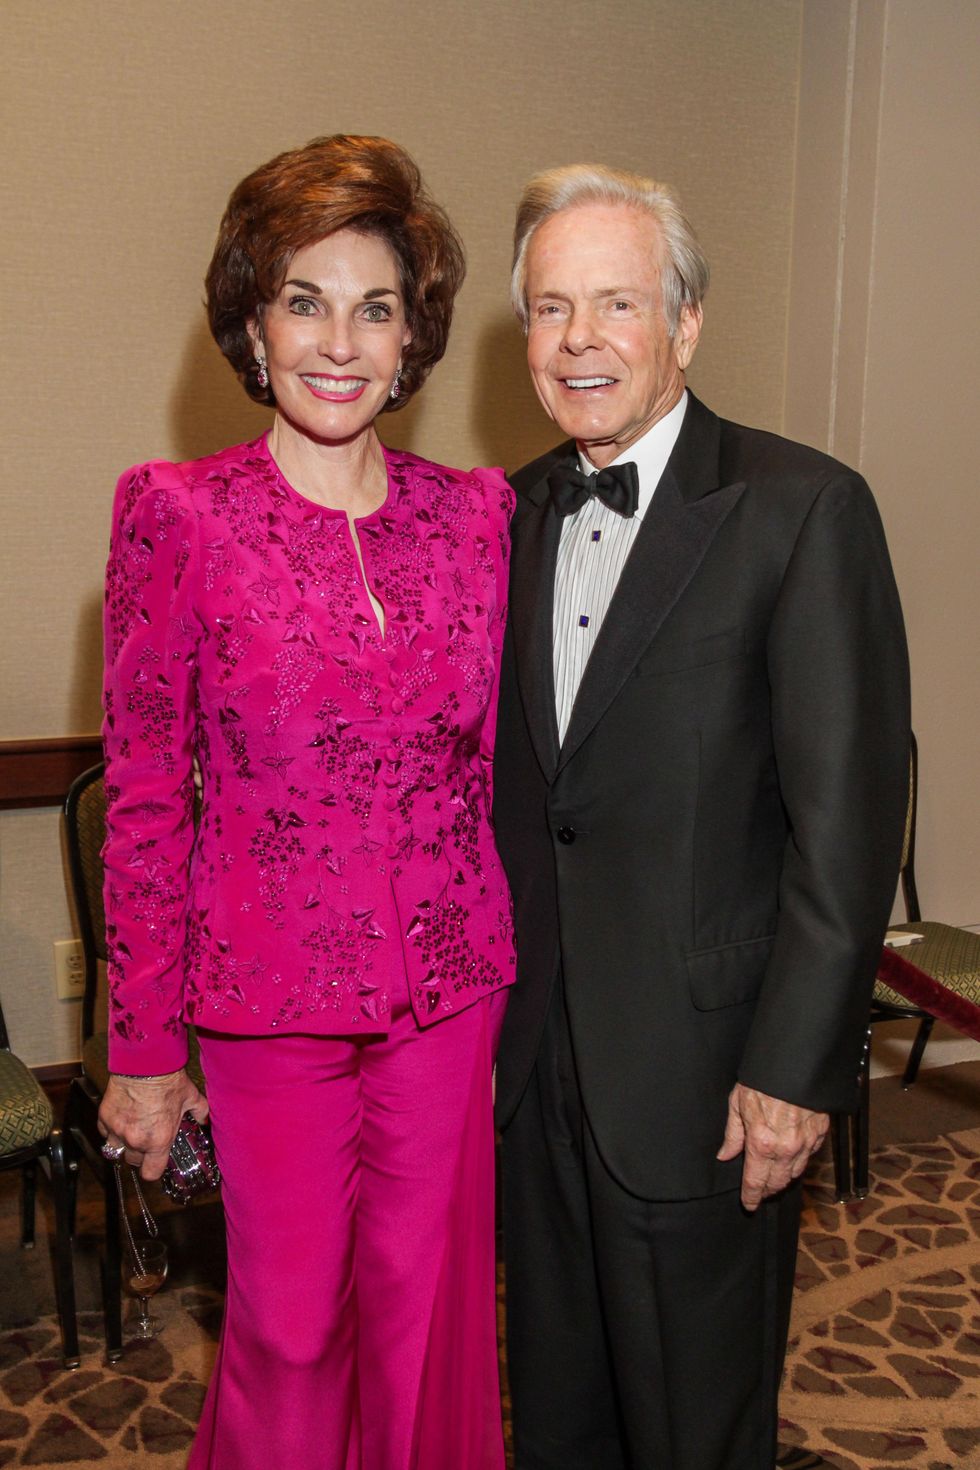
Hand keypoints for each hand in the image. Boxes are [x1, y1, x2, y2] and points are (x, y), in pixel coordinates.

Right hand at [98, 1069, 206, 1181]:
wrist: (145, 1064)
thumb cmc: (168, 1081)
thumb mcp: (191, 1098)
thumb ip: (200, 1114)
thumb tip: (205, 1121)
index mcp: (158, 1141)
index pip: (151, 1173)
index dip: (154, 1169)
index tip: (156, 1162)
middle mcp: (136, 1139)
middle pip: (133, 1161)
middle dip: (140, 1154)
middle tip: (147, 1140)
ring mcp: (117, 1130)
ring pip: (116, 1149)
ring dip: (123, 1144)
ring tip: (132, 1130)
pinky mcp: (104, 1117)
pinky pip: (105, 1132)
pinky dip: (111, 1129)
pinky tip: (122, 1118)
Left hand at [716, 1083, 828, 1210]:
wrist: (794, 1064)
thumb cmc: (762, 1080)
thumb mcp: (738, 1103)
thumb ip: (733, 1134)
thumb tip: (725, 1155)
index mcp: (761, 1143)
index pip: (755, 1182)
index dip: (751, 1197)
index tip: (748, 1204)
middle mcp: (785, 1149)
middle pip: (777, 1183)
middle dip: (767, 1190)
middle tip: (760, 1191)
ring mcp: (806, 1143)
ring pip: (795, 1173)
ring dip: (783, 1178)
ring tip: (774, 1176)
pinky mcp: (820, 1134)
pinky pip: (809, 1157)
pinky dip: (799, 1160)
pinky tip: (791, 1157)